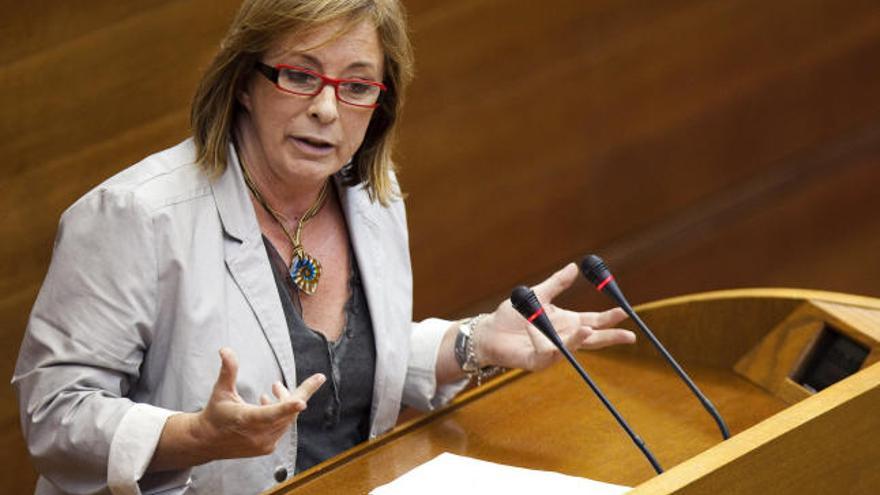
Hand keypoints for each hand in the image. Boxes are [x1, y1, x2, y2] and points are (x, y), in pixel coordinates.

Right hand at [191, 348, 324, 458]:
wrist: (207, 441)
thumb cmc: (215, 413)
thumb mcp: (221, 390)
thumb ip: (228, 370)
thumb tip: (225, 349)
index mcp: (247, 419)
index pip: (270, 413)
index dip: (287, 406)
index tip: (302, 402)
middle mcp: (257, 435)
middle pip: (288, 413)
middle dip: (288, 395)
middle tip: (287, 383)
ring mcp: (264, 444)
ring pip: (288, 420)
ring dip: (285, 402)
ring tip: (274, 388)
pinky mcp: (267, 448)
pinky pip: (283, 428)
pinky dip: (282, 414)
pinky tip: (269, 404)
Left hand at [477, 263, 635, 370]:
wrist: (490, 331)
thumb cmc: (513, 316)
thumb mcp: (537, 295)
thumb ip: (556, 284)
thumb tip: (574, 267)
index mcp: (567, 323)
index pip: (593, 321)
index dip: (609, 318)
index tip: (624, 311)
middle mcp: (563, 338)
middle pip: (592, 340)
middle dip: (610, 338)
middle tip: (629, 335)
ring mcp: (552, 352)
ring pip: (571, 348)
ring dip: (580, 340)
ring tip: (588, 330)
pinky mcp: (537, 361)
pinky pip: (546, 353)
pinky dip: (546, 343)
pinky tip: (541, 332)